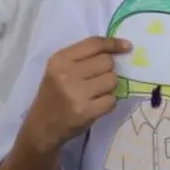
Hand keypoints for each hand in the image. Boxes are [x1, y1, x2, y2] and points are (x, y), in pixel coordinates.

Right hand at [25, 37, 131, 151]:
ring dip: (109, 87)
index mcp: (60, 59)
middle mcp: (67, 74)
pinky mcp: (86, 111)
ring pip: (112, 80)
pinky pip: (112, 100)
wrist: (42, 126)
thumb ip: (84, 57)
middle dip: (108, 70)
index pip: (94, 44)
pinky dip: (108, 103)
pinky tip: (96, 105)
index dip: (113, 44)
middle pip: (107, 62)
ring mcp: (76, 93)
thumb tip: (122, 47)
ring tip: (95, 93)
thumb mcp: (60, 69)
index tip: (127, 46)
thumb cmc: (55, 94)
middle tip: (97, 80)